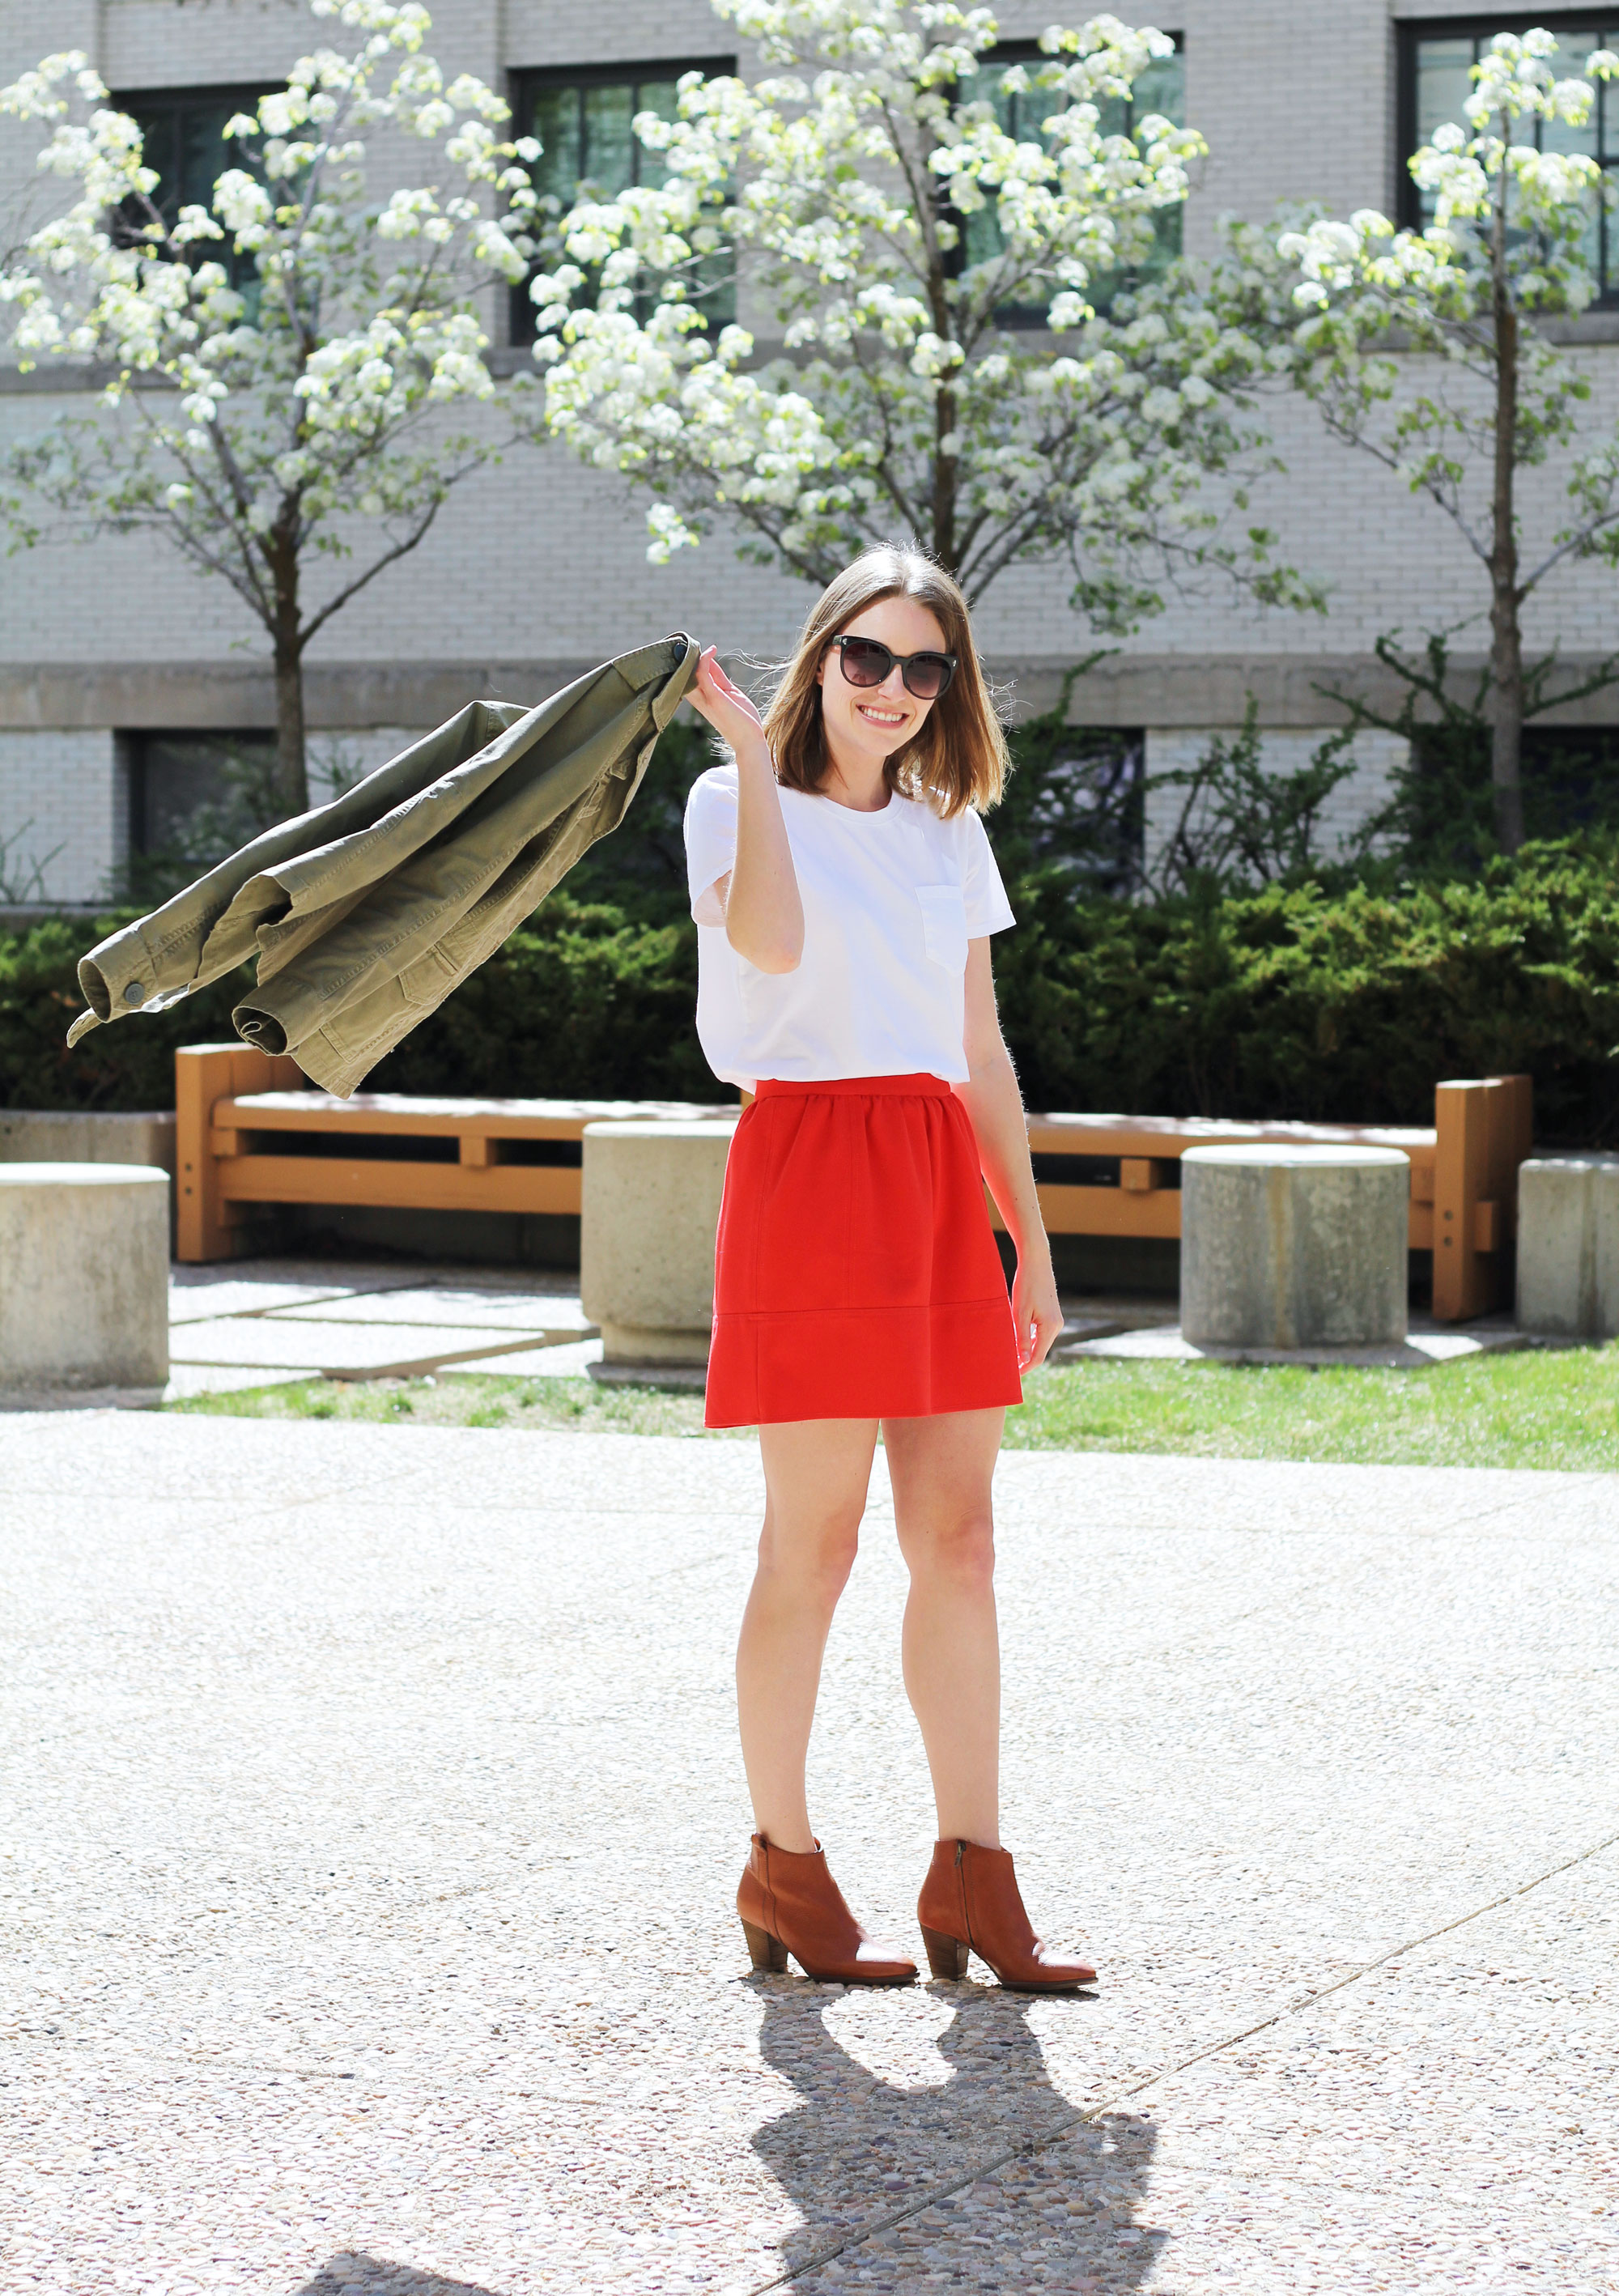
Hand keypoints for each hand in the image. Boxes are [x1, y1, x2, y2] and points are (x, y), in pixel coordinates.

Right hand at [686, 644, 766, 757]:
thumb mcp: (730, 693)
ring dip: (692, 657)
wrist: (750, 740)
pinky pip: (703, 674)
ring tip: (695, 644)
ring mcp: (705, 699)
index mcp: (700, 699)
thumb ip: (718, 678)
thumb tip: (710, 661)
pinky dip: (705, 660)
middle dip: (683, 659)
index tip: (691, 648)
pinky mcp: (715, 697)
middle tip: (688, 643)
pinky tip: (711, 650)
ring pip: (690, 674)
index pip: (688, 678)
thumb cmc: (742, 719)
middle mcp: (699, 699)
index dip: (688, 663)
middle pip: (684, 676)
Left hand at [1010, 1245, 1062, 1372]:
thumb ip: (1023, 1337)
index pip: (1038, 1356)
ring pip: (1040, 1342)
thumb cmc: (1026, 1285)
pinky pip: (1041, 1333)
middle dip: (1025, 1361)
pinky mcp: (1051, 1315)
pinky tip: (1017, 1342)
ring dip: (1027, 1350)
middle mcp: (1057, 1325)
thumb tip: (1024, 1359)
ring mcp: (1056, 1320)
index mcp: (1050, 1327)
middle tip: (1008, 1369)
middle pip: (1040, 1351)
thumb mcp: (1020, 1313)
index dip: (1025, 1368)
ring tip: (1010, 1357)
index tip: (1012, 1377)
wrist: (1036, 1262)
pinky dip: (1030, 1340)